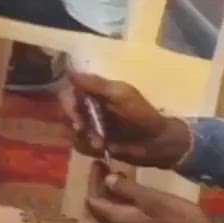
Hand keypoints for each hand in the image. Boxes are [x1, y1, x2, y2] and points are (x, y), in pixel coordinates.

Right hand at [60, 71, 192, 167]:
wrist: (157, 141)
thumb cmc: (142, 114)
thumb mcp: (120, 94)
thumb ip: (96, 84)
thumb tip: (69, 72)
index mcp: (93, 93)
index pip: (68, 94)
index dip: (68, 105)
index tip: (76, 115)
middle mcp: (87, 108)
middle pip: (66, 114)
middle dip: (76, 124)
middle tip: (87, 133)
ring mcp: (89, 127)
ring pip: (70, 131)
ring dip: (83, 138)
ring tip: (100, 145)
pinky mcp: (93, 144)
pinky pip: (79, 145)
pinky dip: (87, 148)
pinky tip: (101, 150)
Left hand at [87, 167, 223, 222]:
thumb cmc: (179, 218)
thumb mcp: (153, 199)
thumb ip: (128, 189)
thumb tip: (106, 178)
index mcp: (120, 219)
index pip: (94, 200)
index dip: (92, 181)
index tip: (98, 163)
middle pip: (101, 204)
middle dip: (100, 184)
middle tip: (104, 164)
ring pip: (113, 207)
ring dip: (111, 189)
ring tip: (116, 170)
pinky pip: (125, 209)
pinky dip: (124, 196)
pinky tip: (132, 184)